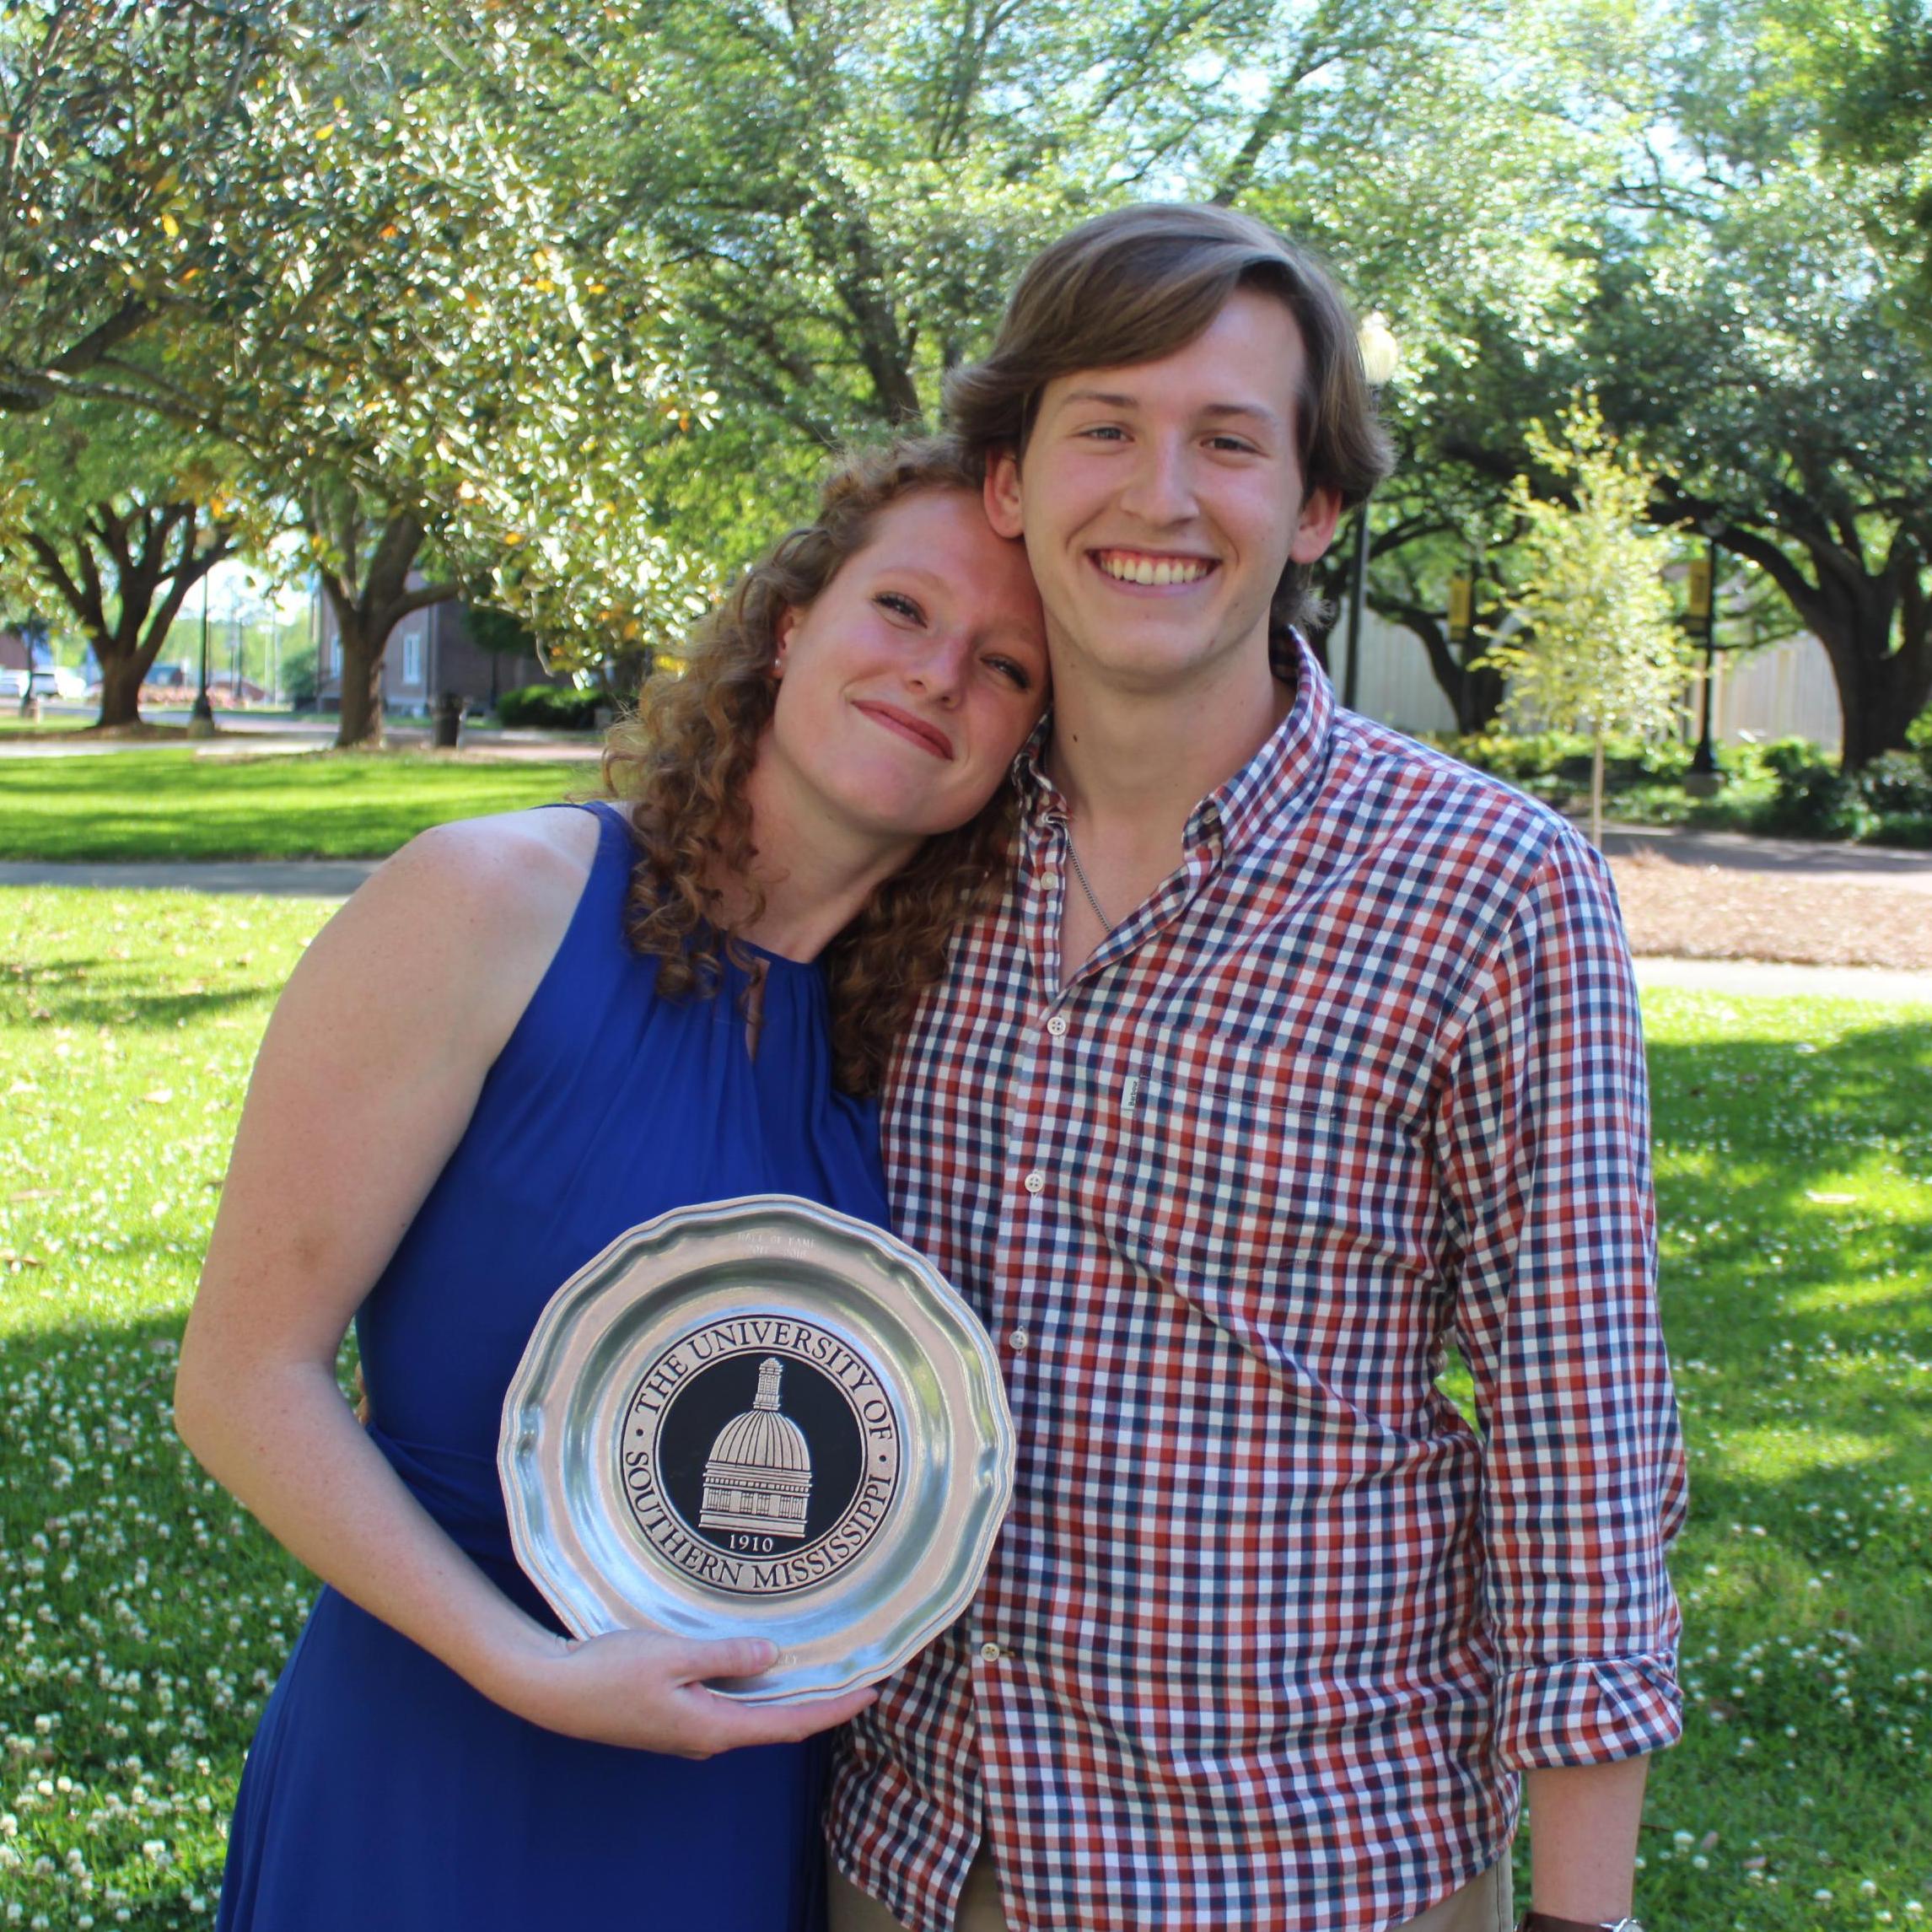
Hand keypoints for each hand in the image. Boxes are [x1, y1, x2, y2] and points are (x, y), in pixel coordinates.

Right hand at [491, 1625, 875, 1758]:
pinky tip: (762, 1664)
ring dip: (787, 1693)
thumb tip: (774, 1658)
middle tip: (858, 1673)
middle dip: (819, 1700)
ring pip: (751, 1713)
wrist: (551, 1689)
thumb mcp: (672, 1655)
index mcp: (712, 1727)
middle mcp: (706, 1737)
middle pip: (776, 1722)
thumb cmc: (608, 1670)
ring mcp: (688, 1730)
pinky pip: (727, 1704)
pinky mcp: (672, 1717)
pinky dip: (755, 1687)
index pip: (789, 1724)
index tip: (873, 1692)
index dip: (834, 1709)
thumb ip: (725, 1656)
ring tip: (822, 1665)